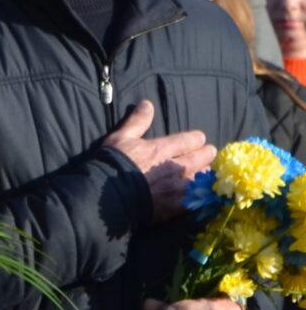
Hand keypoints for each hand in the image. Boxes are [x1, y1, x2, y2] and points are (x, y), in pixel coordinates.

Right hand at [102, 100, 213, 218]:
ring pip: (204, 177)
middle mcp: (176, 167)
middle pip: (205, 156)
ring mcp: (178, 188)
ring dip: (203, 173)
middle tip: (204, 154)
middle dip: (206, 154)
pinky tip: (198, 193)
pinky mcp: (177, 206)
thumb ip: (137, 121)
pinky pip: (199, 198)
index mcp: (163, 149)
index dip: (196, 139)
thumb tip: (148, 103)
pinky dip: (201, 193)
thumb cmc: (111, 165)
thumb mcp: (120, 139)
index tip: (195, 141)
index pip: (193, 139)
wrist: (104, 198)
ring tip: (200, 174)